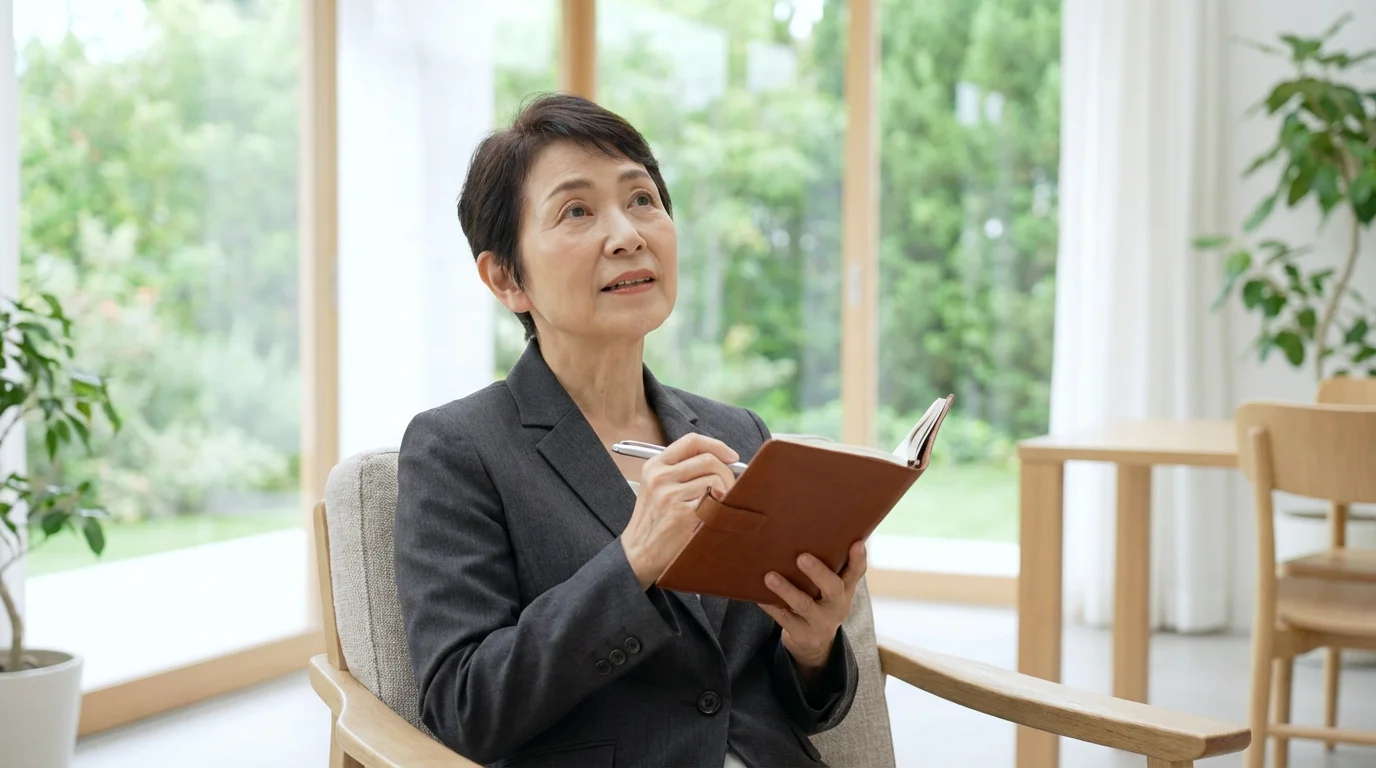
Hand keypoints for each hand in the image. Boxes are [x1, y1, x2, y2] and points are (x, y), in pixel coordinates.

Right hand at [621, 433, 738, 589]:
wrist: (638, 554)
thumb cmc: (654, 522)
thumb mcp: (657, 488)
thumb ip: (681, 471)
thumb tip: (722, 461)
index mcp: (655, 466)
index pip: (692, 441)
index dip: (717, 445)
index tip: (732, 456)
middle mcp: (660, 476)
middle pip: (709, 460)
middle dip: (727, 473)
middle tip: (730, 489)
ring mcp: (670, 495)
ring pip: (715, 480)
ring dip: (725, 494)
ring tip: (717, 507)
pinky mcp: (683, 513)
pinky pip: (715, 501)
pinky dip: (721, 508)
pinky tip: (713, 517)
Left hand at [759, 540, 866, 673]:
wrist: (815, 644)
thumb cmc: (820, 602)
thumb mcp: (832, 589)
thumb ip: (831, 566)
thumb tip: (818, 531)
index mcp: (845, 590)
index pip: (856, 572)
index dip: (858, 558)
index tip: (857, 543)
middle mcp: (837, 606)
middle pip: (832, 588)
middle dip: (818, 572)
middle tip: (802, 557)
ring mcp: (820, 623)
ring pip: (803, 605)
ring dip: (786, 590)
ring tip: (769, 576)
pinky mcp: (802, 634)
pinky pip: (784, 618)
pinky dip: (770, 606)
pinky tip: (758, 596)